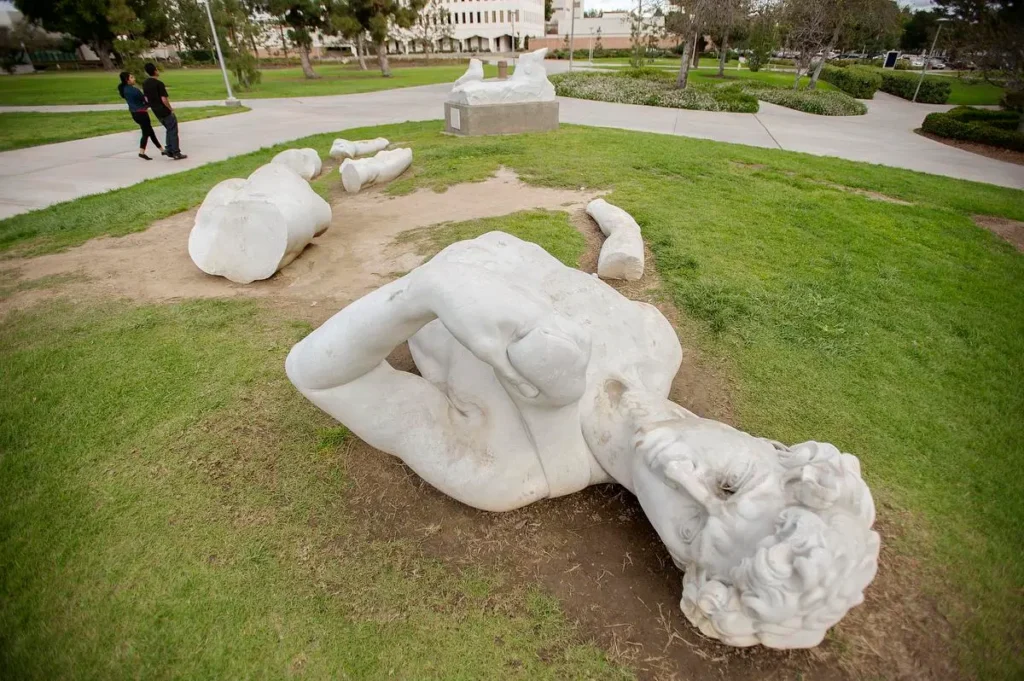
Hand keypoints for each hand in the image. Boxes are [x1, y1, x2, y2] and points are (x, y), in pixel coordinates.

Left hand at [411, 263, 590, 404]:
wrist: (446, 284)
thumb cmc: (465, 317)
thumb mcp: (487, 351)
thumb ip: (512, 373)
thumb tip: (532, 395)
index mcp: (537, 317)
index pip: (564, 344)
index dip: (561, 362)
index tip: (555, 377)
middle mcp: (540, 301)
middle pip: (555, 331)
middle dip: (550, 349)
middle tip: (543, 369)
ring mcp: (532, 291)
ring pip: (544, 319)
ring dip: (540, 334)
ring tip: (529, 351)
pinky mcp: (522, 286)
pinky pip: (534, 308)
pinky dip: (531, 321)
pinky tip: (517, 331)